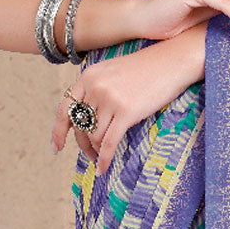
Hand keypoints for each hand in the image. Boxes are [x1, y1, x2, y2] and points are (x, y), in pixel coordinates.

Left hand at [52, 21, 207, 172]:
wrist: (172, 60)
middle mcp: (95, 87)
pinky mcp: (127, 111)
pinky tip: (104, 168)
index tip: (57, 146)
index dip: (58, 131)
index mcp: (89, 76)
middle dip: (82, 144)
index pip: (65, 108)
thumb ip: (96, 88)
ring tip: (101, 157)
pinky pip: (109, 142)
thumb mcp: (113, 70)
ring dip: (96, 150)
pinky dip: (105, 158)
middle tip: (88, 154)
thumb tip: (86, 117)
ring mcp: (110, 99)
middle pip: (79, 125)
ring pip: (94, 136)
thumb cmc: (147, 67)